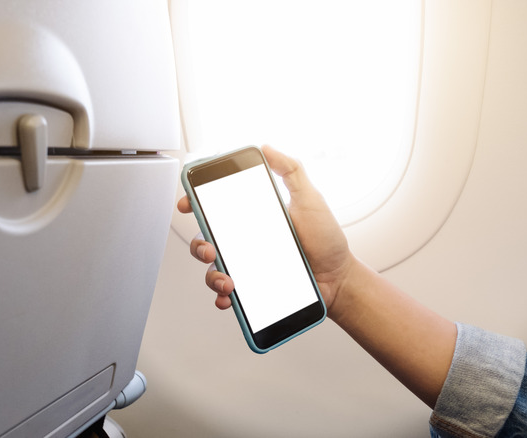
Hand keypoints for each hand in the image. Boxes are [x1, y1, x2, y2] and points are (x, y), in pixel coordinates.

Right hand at [176, 145, 354, 315]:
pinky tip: (230, 296)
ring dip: (213, 275)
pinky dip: (222, 297)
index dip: (195, 203)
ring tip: (230, 281)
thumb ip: (290, 170)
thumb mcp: (310, 199)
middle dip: (200, 245)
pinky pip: (226, 294)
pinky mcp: (251, 290)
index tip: (188, 203)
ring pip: (212, 270)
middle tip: (212, 249)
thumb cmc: (326, 240)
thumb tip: (266, 147)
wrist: (338, 278)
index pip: (216, 208)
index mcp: (252, 219)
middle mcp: (245, 242)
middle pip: (206, 240)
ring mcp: (246, 267)